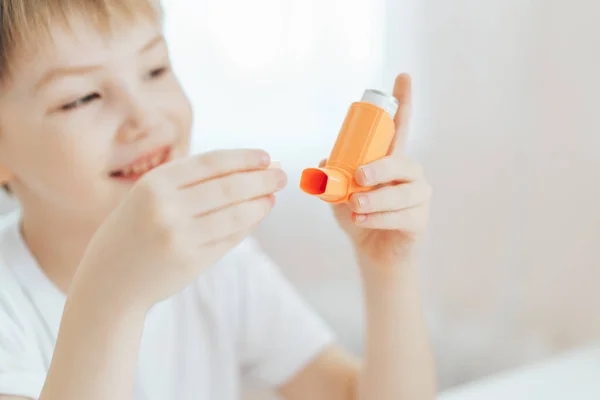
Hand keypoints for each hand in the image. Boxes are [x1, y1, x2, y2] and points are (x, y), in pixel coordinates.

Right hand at [73, 149, 286, 309]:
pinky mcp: (190, 261)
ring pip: (235, 214)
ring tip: (273, 196)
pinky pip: (229, 238)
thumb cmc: (134, 231)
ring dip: (260, 203)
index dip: (243, 158)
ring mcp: (179, 236)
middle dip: (261, 179)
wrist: (110, 282)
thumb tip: (247, 171)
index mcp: (155, 183)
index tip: (266, 156)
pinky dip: (247, 225)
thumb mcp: (149, 196)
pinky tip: (257, 215)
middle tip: (281, 175)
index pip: (211, 162)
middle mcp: (166, 207)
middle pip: (228, 187)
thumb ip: (190, 184)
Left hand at [328, 74, 431, 265]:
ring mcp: (418, 196)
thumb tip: (324, 162)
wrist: (372, 251)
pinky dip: (378, 218)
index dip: (403, 102)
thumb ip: (332, 177)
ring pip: (402, 193)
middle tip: (358, 178)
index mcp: (390, 159)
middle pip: (402, 161)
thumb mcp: (338, 195)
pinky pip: (402, 216)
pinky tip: (362, 220)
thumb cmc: (359, 215)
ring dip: (376, 199)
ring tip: (355, 206)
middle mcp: (409, 173)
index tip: (403, 76)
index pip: (401, 126)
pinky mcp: (420, 219)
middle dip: (381, 168)